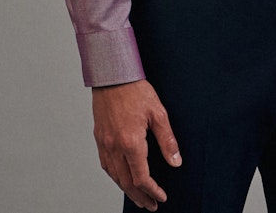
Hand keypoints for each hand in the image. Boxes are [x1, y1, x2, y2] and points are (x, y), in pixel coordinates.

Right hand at [92, 79, 181, 209]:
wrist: (112, 75)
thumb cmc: (136, 90)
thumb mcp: (158, 113)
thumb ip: (167, 140)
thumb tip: (176, 162)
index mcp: (131, 142)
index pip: (141, 178)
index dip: (152, 191)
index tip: (161, 197)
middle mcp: (115, 147)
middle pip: (126, 182)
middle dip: (140, 197)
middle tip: (151, 205)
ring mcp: (104, 143)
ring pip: (114, 176)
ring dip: (127, 190)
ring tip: (138, 197)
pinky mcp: (99, 138)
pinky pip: (106, 165)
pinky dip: (115, 177)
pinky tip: (121, 178)